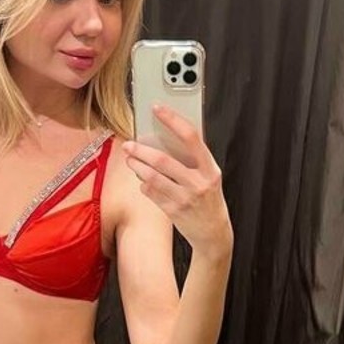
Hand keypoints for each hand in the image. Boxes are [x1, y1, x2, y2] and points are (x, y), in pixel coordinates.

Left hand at [121, 104, 232, 254]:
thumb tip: (166, 139)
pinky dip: (143, 185)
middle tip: (129, 144)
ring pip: (153, 177)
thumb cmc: (210, 200)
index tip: (157, 108)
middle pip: (164, 160)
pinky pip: (151, 193)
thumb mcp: (209, 177)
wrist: (214, 235)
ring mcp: (185, 198)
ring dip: (137, 167)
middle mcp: (198, 183)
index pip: (191, 137)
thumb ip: (193, 160)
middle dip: (142, 150)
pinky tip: (142, 180)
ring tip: (130, 160)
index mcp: (210, 169)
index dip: (172, 119)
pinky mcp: (173, 212)